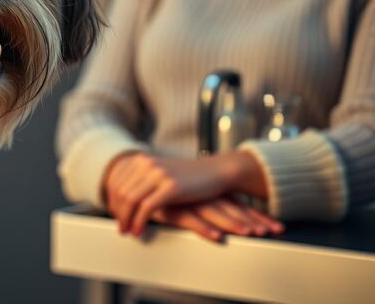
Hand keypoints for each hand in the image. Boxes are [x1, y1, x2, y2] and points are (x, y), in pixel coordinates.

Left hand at [103, 151, 239, 235]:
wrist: (216, 171)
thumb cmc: (189, 178)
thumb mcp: (161, 174)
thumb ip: (143, 181)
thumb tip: (123, 200)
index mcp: (141, 159)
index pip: (116, 183)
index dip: (113, 203)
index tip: (116, 216)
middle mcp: (146, 164)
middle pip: (120, 193)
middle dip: (118, 213)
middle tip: (121, 228)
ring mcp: (158, 174)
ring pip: (130, 200)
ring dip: (126, 219)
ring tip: (128, 231)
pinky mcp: (170, 186)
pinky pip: (146, 207)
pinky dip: (139, 221)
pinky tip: (138, 231)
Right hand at [149, 197, 283, 242]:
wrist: (135, 175)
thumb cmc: (164, 190)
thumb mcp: (188, 195)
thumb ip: (206, 203)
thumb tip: (228, 214)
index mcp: (210, 192)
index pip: (239, 205)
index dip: (257, 216)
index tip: (275, 227)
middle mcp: (202, 195)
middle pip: (232, 209)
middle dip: (253, 221)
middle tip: (270, 230)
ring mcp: (187, 200)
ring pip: (215, 213)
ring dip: (233, 224)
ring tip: (249, 233)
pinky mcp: (171, 208)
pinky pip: (190, 219)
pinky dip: (204, 228)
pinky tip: (216, 235)